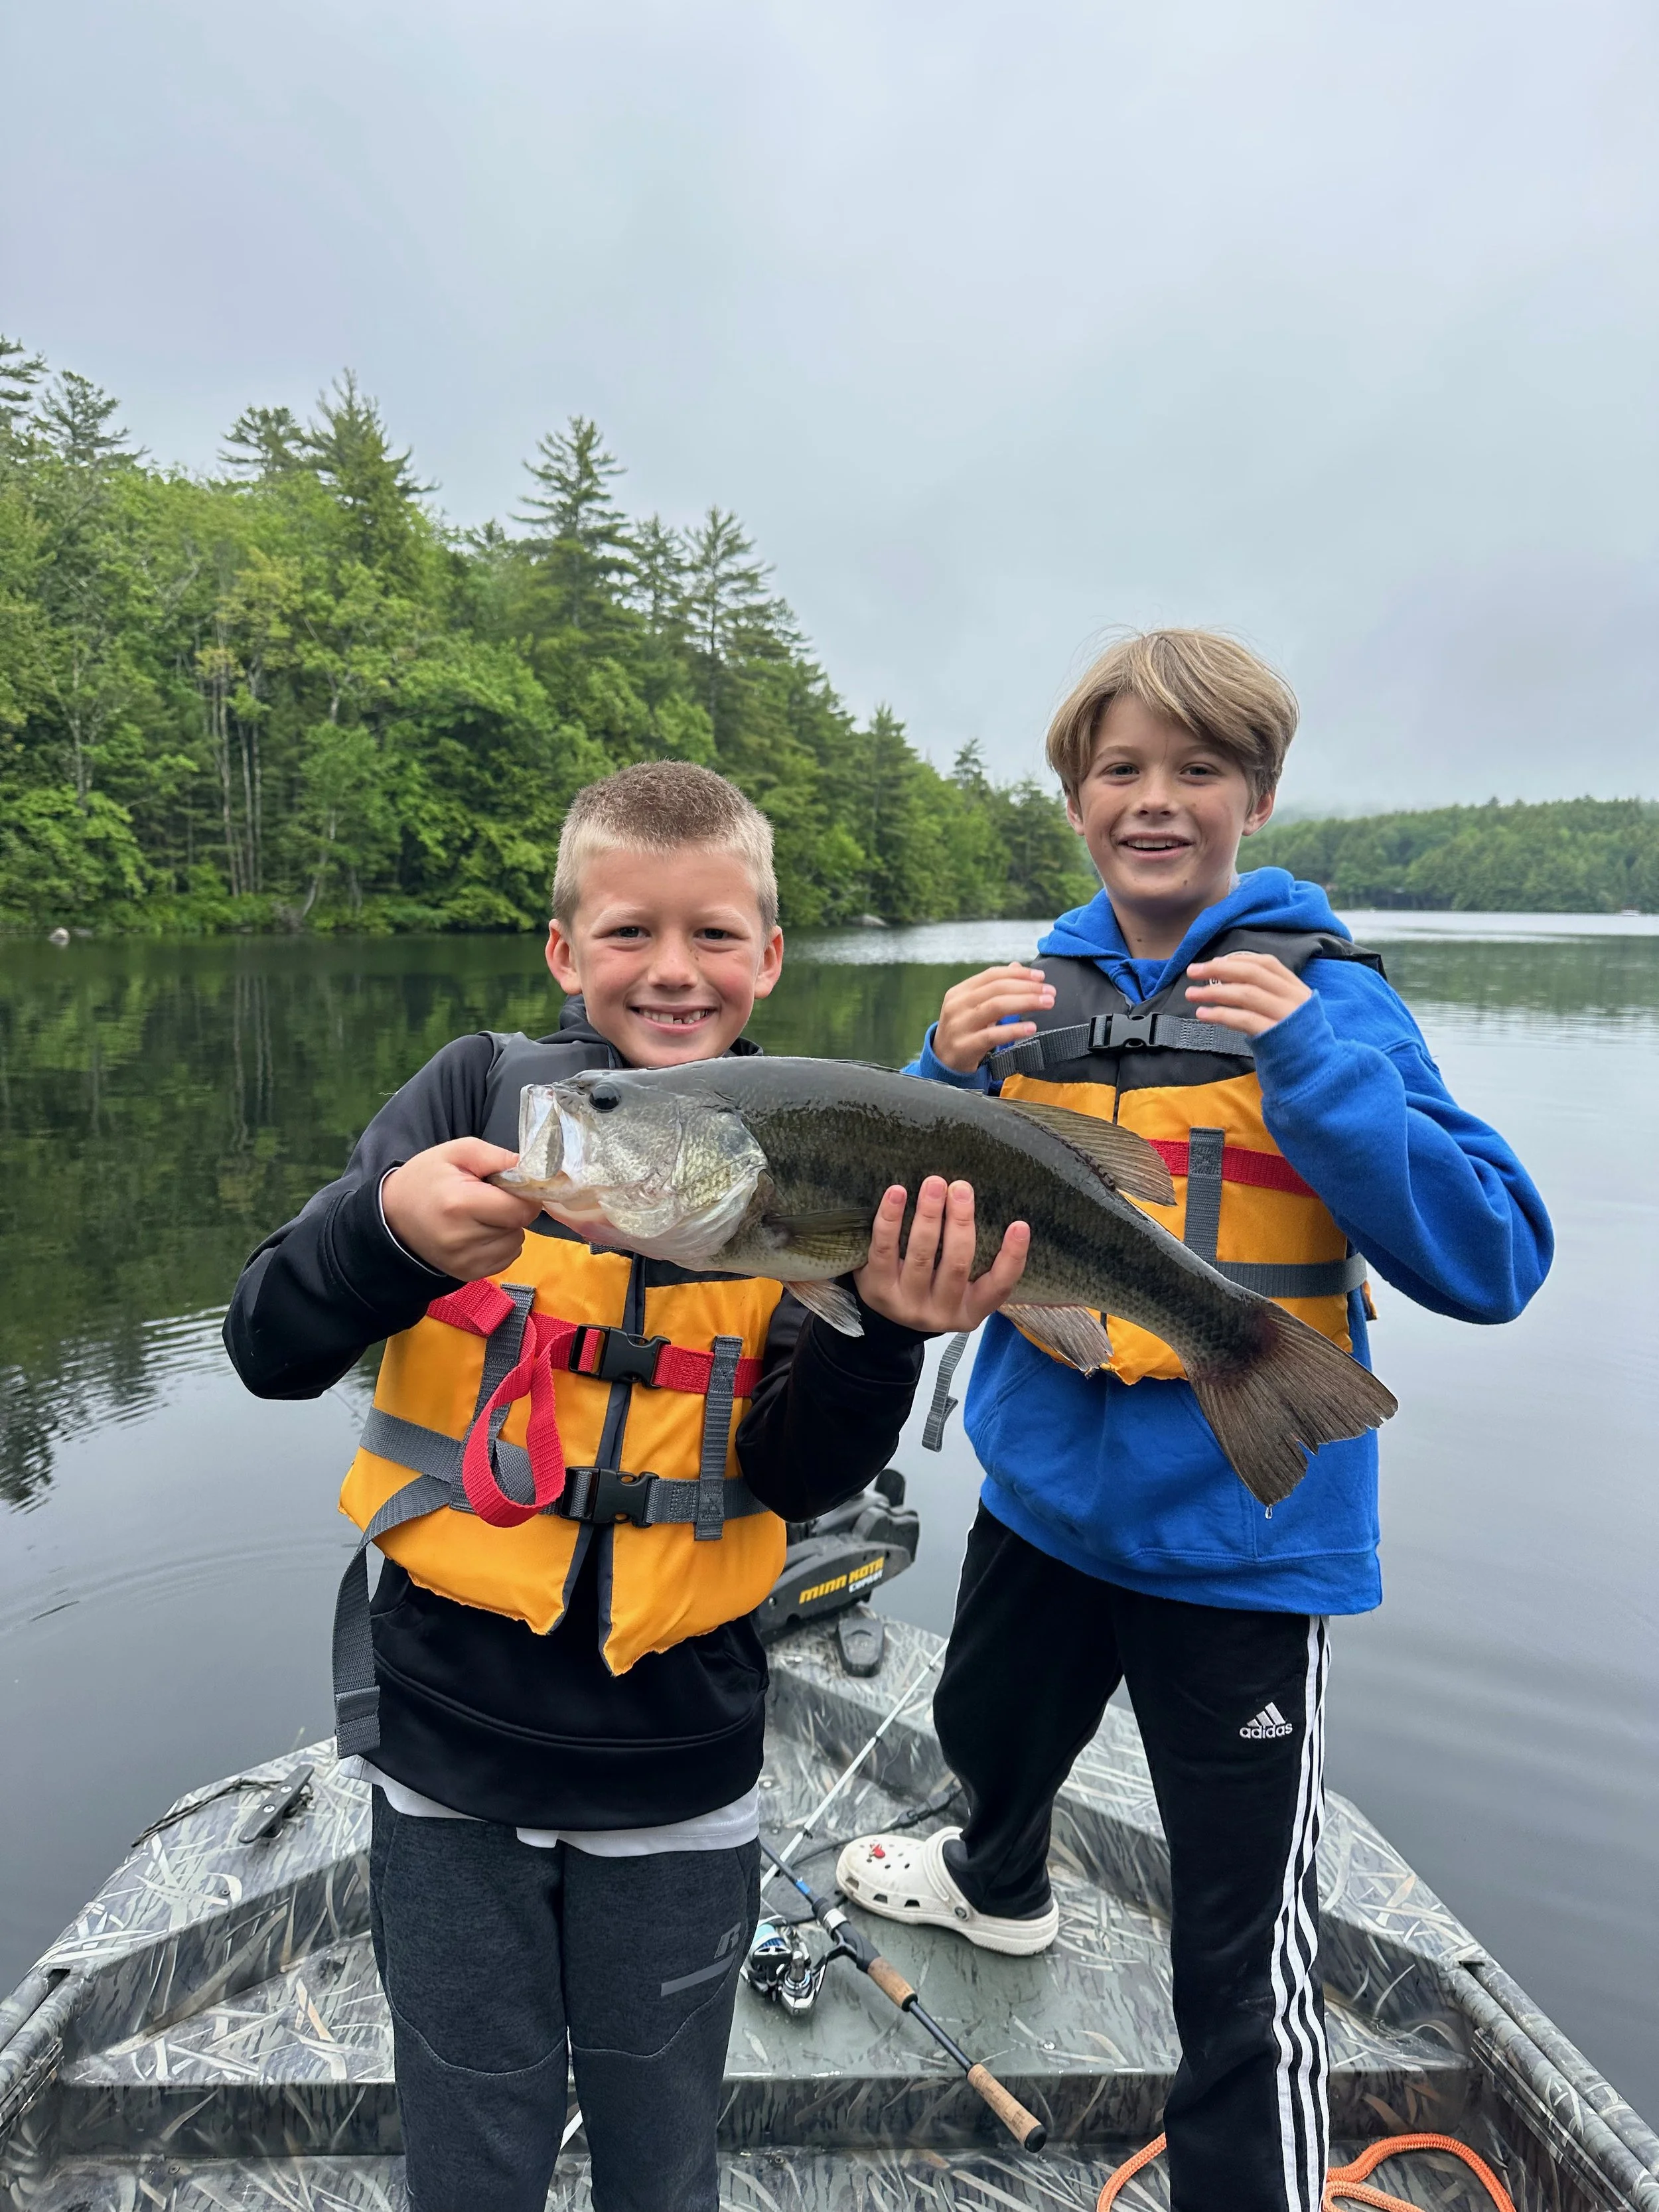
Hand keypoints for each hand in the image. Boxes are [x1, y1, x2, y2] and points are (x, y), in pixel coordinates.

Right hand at [382, 1139, 541, 1278]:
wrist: (393, 1216)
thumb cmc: (426, 1178)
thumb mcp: (457, 1152)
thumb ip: (497, 1156)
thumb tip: (533, 1170)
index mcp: (460, 1205)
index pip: (520, 1209)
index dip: (524, 1194)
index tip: (510, 1185)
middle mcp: (463, 1239)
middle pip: (519, 1226)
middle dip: (512, 1209)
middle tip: (488, 1197)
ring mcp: (465, 1262)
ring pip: (515, 1243)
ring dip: (507, 1228)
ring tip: (480, 1215)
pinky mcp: (467, 1274)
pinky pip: (506, 1258)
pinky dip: (500, 1244)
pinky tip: (478, 1231)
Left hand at [852, 1178, 1029, 1333]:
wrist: (884, 1323)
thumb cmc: (932, 1290)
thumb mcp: (961, 1289)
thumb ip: (975, 1258)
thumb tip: (983, 1204)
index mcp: (971, 1310)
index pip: (999, 1287)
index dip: (1013, 1257)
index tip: (1020, 1225)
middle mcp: (941, 1312)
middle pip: (956, 1264)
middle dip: (960, 1222)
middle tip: (961, 1188)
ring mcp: (907, 1303)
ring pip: (921, 1255)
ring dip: (928, 1215)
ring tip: (934, 1184)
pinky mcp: (877, 1289)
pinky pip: (885, 1250)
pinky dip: (891, 1220)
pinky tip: (896, 1193)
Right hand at [931, 964, 1054, 1073]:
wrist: (943, 1062)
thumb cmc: (965, 1031)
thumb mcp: (974, 1007)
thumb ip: (994, 987)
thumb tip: (1016, 966)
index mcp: (960, 992)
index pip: (992, 975)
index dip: (1018, 974)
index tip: (1041, 977)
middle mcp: (957, 1005)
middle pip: (997, 989)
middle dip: (1027, 988)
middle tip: (1050, 992)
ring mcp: (959, 1026)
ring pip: (996, 1007)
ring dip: (1025, 1002)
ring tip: (1047, 1003)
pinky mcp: (965, 1046)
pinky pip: (993, 1035)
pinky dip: (1014, 1030)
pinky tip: (1031, 1028)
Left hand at [1185, 952, 1311, 1036]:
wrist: (1315, 1071)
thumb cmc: (1293, 1039)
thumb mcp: (1288, 1010)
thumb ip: (1267, 994)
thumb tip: (1227, 977)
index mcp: (1296, 988)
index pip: (1266, 963)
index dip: (1238, 959)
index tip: (1214, 962)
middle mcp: (1293, 998)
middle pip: (1252, 974)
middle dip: (1219, 969)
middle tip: (1193, 971)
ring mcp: (1285, 1016)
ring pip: (1245, 994)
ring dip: (1214, 992)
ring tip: (1191, 994)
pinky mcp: (1275, 1036)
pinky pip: (1243, 1019)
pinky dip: (1220, 1014)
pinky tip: (1203, 1014)